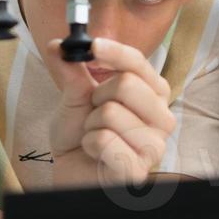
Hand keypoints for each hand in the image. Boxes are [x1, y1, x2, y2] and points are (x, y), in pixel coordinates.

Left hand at [43, 36, 176, 185]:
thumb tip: (57, 45)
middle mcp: (162, 118)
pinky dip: (89, 144)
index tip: (93, 45)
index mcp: (153, 94)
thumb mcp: (73, 98)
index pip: (139, 63)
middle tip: (94, 113)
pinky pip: (104, 140)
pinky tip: (95, 154)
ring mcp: (154, 146)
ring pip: (111, 113)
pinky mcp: (138, 170)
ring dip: (91, 125)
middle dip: (98, 97)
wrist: (73, 173)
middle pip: (127, 83)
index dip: (115, 52)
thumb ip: (69, 71)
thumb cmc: (81, 136)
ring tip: (95, 136)